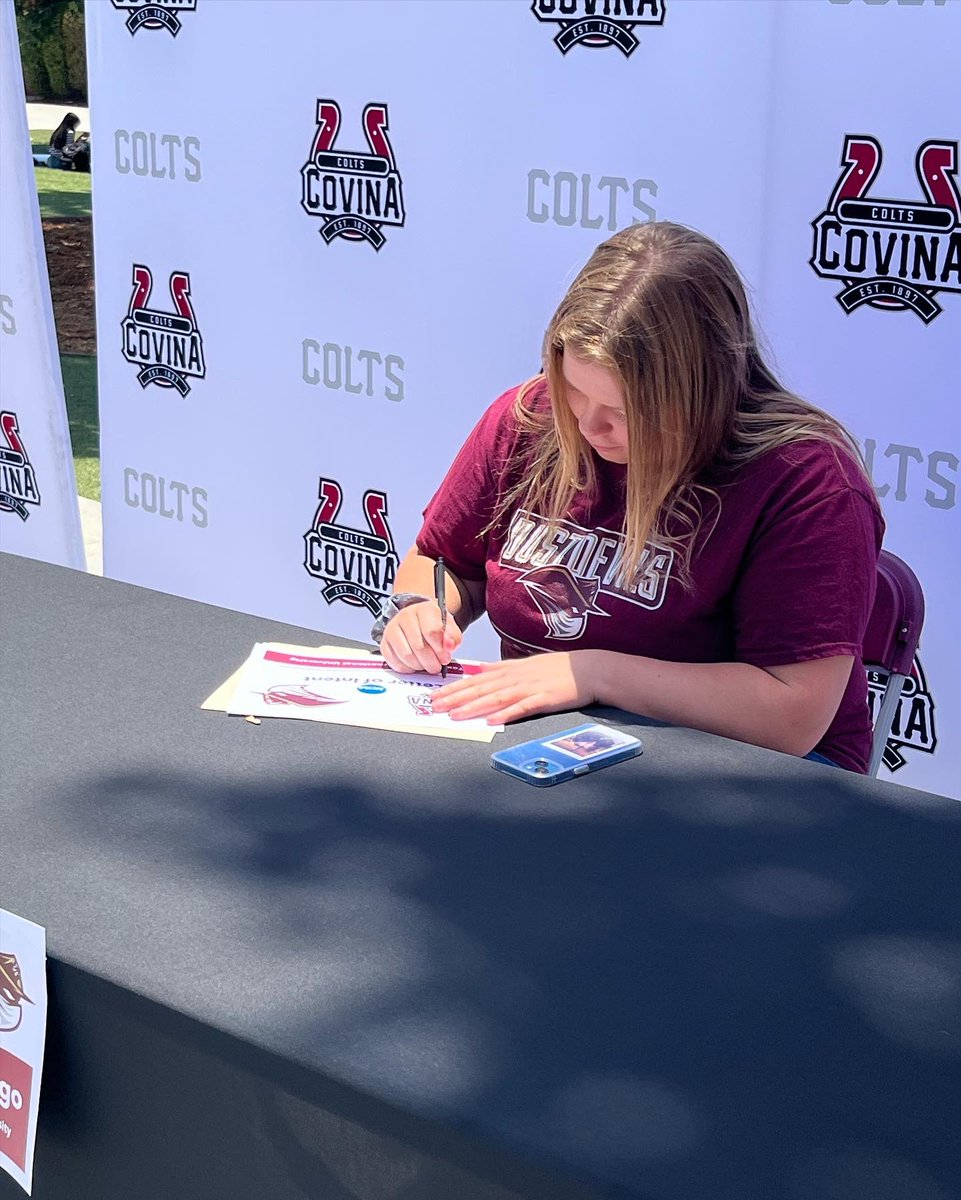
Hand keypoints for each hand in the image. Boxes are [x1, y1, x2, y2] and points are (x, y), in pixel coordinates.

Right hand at [380, 601, 461, 674]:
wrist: (416, 622)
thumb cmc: (433, 625)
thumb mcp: (449, 628)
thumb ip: (453, 637)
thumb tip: (449, 646)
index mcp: (424, 609)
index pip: (432, 632)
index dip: (440, 650)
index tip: (445, 657)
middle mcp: (405, 616)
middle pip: (419, 647)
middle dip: (431, 662)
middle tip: (436, 666)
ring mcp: (392, 629)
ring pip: (407, 656)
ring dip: (419, 666)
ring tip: (426, 664)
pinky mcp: (384, 642)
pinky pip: (395, 662)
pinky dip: (407, 668)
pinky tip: (414, 664)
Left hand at [430, 650, 598, 723]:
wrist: (589, 669)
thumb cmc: (559, 669)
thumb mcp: (527, 664)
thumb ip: (503, 669)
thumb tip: (482, 670)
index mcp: (510, 670)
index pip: (476, 680)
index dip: (454, 688)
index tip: (436, 695)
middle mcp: (516, 678)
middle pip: (481, 689)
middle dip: (456, 698)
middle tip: (435, 707)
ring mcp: (530, 688)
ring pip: (496, 698)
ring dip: (474, 706)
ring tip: (455, 715)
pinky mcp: (544, 699)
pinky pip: (522, 708)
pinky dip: (506, 714)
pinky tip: (492, 720)